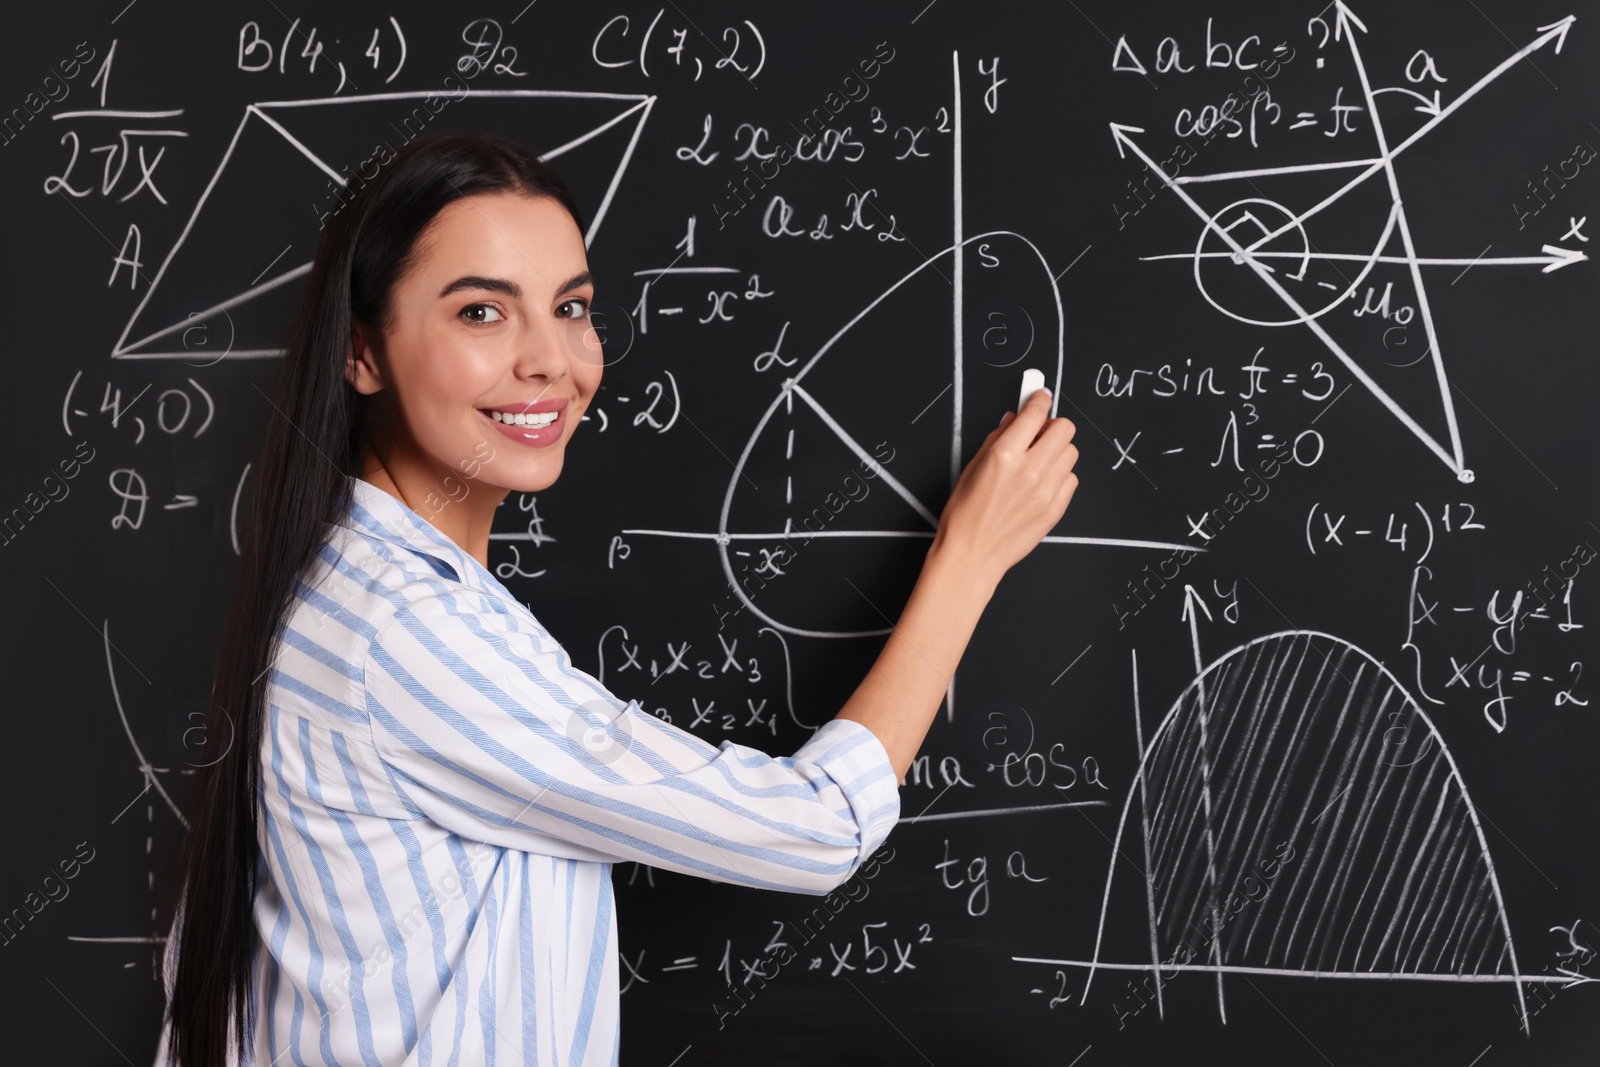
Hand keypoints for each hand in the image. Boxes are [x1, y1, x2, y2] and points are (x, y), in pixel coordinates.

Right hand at [931, 388, 1079, 584]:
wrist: (972, 555)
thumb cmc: (964, 514)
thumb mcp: (972, 467)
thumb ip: (997, 439)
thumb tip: (1015, 419)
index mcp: (1004, 455)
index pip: (1035, 413)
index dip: (1039, 399)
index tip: (1040, 396)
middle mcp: (1030, 470)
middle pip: (1065, 429)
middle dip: (1052, 427)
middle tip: (1039, 435)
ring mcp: (1047, 491)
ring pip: (1071, 453)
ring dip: (1057, 452)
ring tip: (1038, 463)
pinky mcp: (1056, 508)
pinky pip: (1071, 479)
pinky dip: (1059, 476)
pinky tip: (1040, 485)